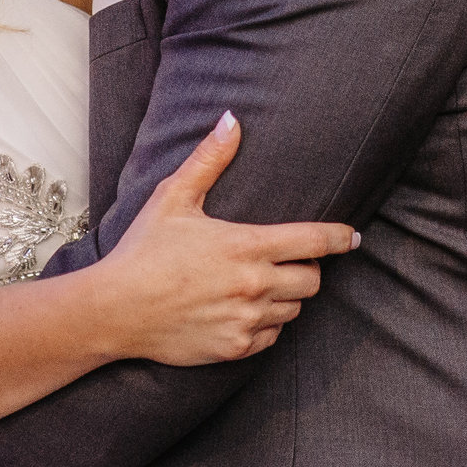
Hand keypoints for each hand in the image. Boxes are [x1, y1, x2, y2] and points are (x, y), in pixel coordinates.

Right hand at [94, 112, 359, 364]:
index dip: (340, 238)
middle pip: (312, 280)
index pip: (314, 241)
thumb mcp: (173, 198)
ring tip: (258, 286)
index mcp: (246, 245)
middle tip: (286, 262)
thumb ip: (208, 160)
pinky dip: (266, 324)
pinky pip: (272, 336)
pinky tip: (243, 311)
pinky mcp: (235, 347)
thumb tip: (232, 120)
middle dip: (306, 269)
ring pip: (293, 309)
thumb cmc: (142, 251)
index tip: (352, 237)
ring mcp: (246, 319)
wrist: (114, 310)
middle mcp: (254, 285)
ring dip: (285, 297)